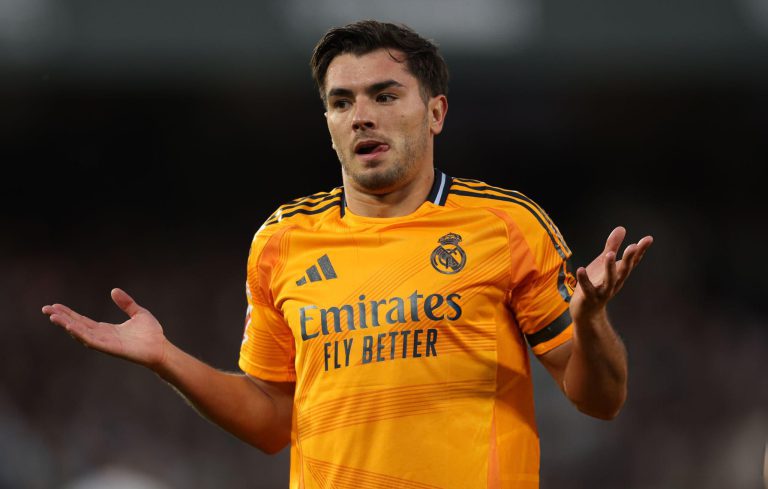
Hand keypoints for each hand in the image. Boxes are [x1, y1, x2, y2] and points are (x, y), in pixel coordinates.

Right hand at [42, 288, 166, 367]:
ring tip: (53, 317)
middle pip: (77, 326)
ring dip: (67, 325)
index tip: (55, 306)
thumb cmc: (152, 334)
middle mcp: (102, 336)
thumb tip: (113, 290)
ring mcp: (105, 343)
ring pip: (81, 333)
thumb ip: (126, 303)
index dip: (69, 314)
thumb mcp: (138, 313)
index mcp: (107, 329)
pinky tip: (70, 327)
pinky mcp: (110, 348)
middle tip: (46, 309)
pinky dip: (80, 334)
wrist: (161, 348)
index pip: (83, 320)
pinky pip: (92, 341)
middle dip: (62, 318)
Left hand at [570, 226, 652, 321]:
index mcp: (619, 274)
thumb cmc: (596, 283)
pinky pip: (587, 288)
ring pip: (609, 280)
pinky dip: (584, 279)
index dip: (640, 251)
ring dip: (610, 268)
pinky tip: (580, 269)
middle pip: (624, 270)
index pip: (632, 261)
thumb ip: (612, 246)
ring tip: (609, 254)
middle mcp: (614, 283)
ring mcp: (603, 291)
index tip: (648, 239)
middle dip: (629, 258)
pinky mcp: (589, 297)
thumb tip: (622, 228)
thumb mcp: (603, 262)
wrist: (586, 311)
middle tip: (634, 246)